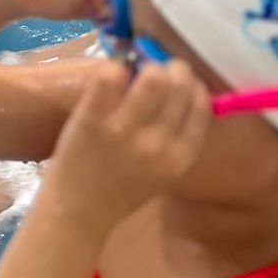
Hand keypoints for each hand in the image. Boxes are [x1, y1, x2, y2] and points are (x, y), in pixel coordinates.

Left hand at [43, 61, 210, 234]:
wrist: (77, 211)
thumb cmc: (120, 191)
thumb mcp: (161, 173)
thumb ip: (176, 141)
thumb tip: (186, 96)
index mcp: (178, 160)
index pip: (200, 110)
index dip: (195, 88)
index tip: (186, 80)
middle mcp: (156, 146)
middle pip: (178, 88)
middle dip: (173, 70)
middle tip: (160, 67)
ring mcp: (124, 132)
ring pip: (151, 79)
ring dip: (147, 66)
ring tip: (136, 69)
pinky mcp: (92, 121)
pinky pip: (110, 78)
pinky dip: (114, 69)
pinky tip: (113, 74)